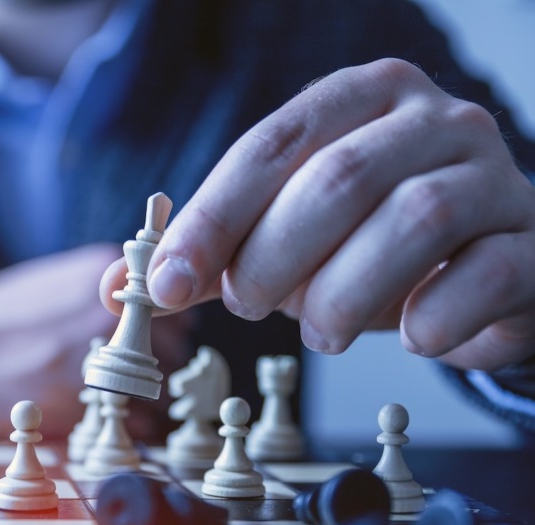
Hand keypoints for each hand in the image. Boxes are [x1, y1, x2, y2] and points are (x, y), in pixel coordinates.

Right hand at [0, 244, 191, 440]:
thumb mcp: (55, 282)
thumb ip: (106, 293)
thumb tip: (153, 311)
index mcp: (104, 275)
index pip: (177, 308)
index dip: (165, 333)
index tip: (147, 346)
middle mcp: (109, 314)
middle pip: (174, 351)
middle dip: (155, 369)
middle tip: (122, 380)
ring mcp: (99, 359)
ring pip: (159, 392)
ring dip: (144, 403)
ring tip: (105, 402)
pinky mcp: (84, 406)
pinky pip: (138, 425)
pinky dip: (128, 430)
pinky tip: (96, 421)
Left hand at [104, 59, 534, 371]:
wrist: (484, 270)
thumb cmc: (369, 248)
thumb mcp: (284, 240)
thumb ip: (210, 257)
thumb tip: (117, 287)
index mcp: (360, 100)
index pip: (271, 146)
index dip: (211, 218)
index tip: (165, 285)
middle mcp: (434, 121)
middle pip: (339, 178)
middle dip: (273, 258)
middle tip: (250, 307)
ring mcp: (494, 175)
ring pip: (415, 219)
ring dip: (344, 294)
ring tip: (318, 333)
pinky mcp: (532, 241)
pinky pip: (486, 274)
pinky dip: (434, 317)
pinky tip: (410, 337)